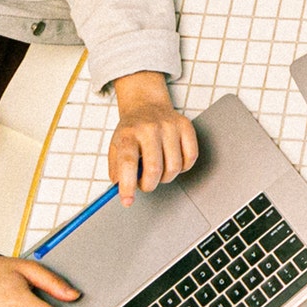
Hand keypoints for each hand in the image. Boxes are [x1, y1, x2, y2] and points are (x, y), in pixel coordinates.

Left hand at [108, 71, 197, 206]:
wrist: (146, 105)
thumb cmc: (132, 131)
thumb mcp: (115, 147)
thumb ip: (117, 170)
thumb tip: (122, 191)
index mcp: (128, 134)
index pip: (128, 163)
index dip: (128, 185)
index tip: (127, 201)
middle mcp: (149, 128)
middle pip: (154, 168)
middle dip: (149, 185)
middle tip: (145, 185)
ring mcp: (169, 126)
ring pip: (174, 167)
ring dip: (166, 177)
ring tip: (159, 172)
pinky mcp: (186, 126)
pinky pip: (191, 158)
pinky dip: (183, 167)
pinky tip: (173, 162)